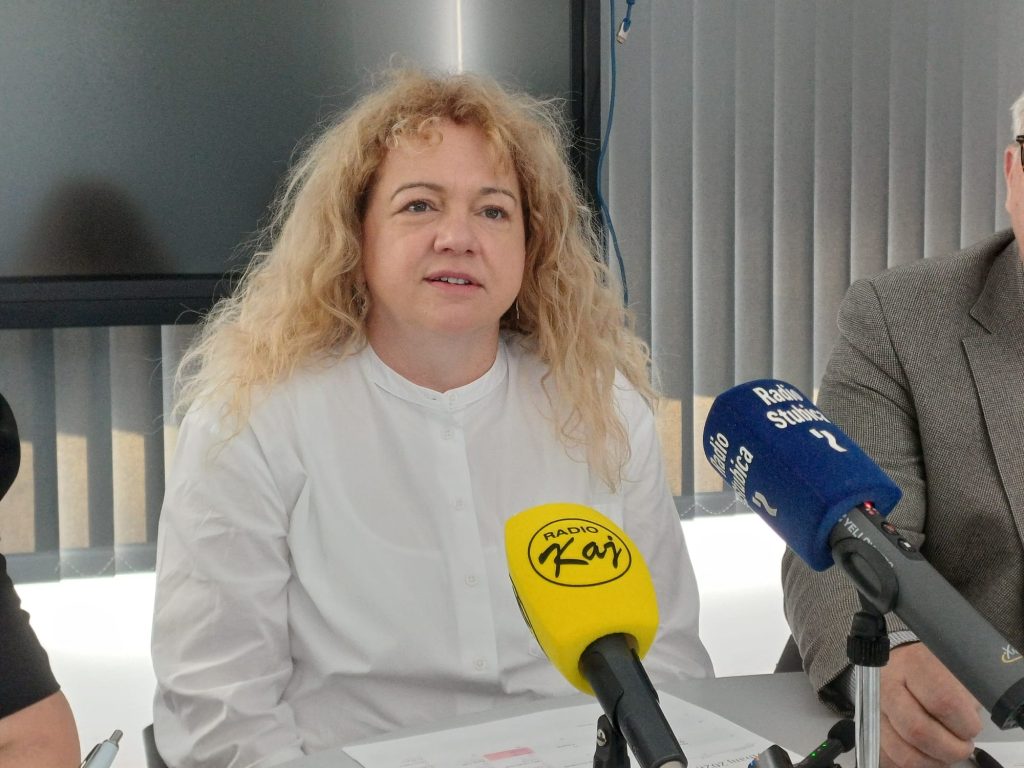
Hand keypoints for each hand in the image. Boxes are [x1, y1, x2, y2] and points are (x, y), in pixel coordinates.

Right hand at [878, 642, 982, 767]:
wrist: (901, 665)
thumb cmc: (935, 671)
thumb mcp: (955, 670)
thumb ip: (965, 692)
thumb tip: (973, 721)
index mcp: (914, 664)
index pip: (943, 702)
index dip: (963, 725)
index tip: (970, 728)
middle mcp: (887, 684)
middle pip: (918, 730)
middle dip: (949, 749)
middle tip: (961, 746)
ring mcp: (874, 708)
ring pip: (904, 752)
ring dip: (933, 760)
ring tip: (945, 750)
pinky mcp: (870, 728)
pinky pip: (891, 758)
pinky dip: (916, 763)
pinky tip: (927, 752)